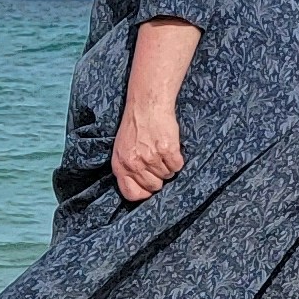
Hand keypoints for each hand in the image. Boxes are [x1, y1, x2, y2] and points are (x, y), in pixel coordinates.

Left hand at [114, 16, 201, 202]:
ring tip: (163, 151)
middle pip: (153, 186)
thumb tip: (140, 190)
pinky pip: (178, 166)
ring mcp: (151, 157)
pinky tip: (171, 148)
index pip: (131, 194)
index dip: (144, 193)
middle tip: (158, 162)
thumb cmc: (135, 126)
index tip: (149, 187)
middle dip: (158, 177)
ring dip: (168, 166)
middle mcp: (134, 163)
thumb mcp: (122, 149)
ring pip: (167, 176)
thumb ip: (127, 169)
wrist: (147, 105)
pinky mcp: (167, 150)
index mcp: (120, 165)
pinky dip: (178, 160)